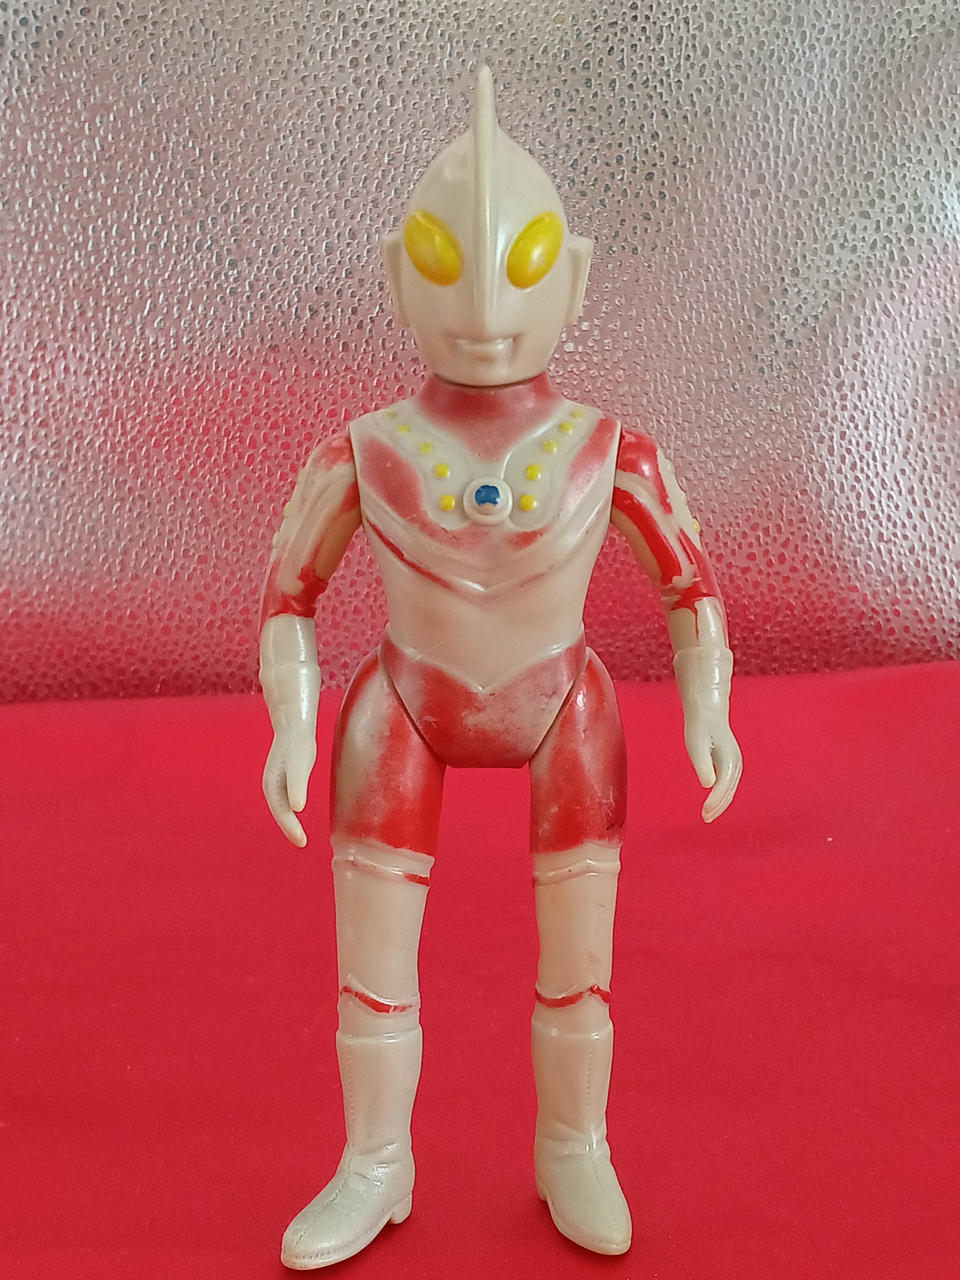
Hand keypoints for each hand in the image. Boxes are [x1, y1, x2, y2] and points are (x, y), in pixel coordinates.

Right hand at [262, 727, 316, 846]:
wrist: (293, 724)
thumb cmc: (298, 744)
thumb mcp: (299, 764)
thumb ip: (297, 785)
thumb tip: (297, 808)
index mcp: (273, 786)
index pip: (282, 813)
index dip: (291, 828)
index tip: (302, 842)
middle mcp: (271, 786)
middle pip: (279, 813)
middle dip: (289, 829)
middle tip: (302, 842)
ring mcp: (276, 782)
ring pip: (280, 808)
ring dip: (288, 822)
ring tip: (300, 836)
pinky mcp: (283, 777)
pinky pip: (284, 799)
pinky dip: (290, 810)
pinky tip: (298, 812)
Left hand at [684, 716, 741, 822]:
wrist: (708, 712)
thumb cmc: (700, 727)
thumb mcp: (696, 744)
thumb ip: (703, 764)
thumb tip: (708, 784)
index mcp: (730, 760)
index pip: (723, 787)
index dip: (714, 802)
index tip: (704, 814)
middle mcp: (736, 764)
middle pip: (729, 792)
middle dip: (718, 807)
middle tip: (705, 819)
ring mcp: (735, 765)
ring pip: (729, 790)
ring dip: (719, 804)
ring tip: (706, 816)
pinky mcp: (730, 765)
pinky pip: (727, 785)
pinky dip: (720, 797)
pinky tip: (711, 804)